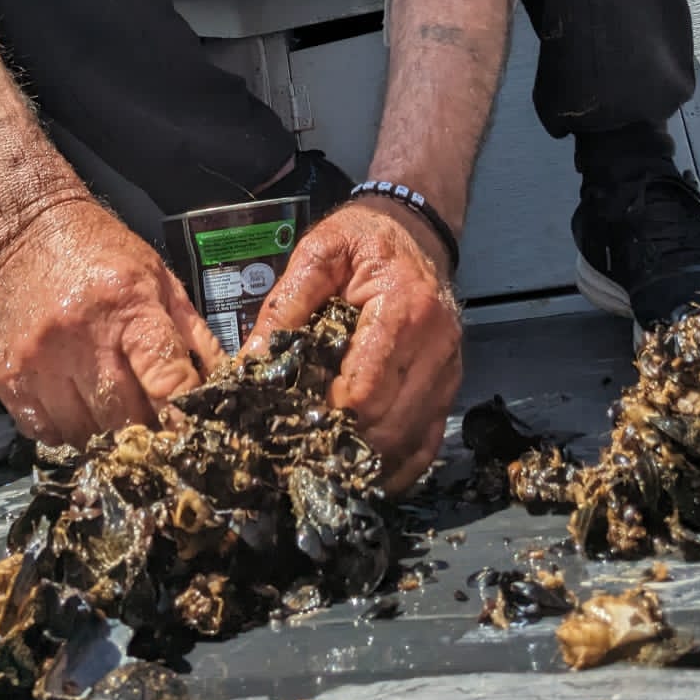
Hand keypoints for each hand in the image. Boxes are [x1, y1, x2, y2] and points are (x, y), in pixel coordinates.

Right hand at [0, 197, 224, 445]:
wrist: (31, 232)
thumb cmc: (104, 255)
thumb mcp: (162, 280)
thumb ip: (195, 336)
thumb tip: (222, 387)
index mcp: (128, 307)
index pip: (166, 381)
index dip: (184, 414)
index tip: (194, 430)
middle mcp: (80, 337)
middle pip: (126, 418)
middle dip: (148, 429)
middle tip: (157, 428)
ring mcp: (38, 362)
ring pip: (86, 435)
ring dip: (107, 434)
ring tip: (115, 412)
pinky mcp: (7, 379)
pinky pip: (47, 434)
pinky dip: (69, 431)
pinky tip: (79, 406)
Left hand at [243, 201, 461, 491]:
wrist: (413, 231)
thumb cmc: (363, 240)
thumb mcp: (319, 253)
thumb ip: (285, 303)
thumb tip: (250, 359)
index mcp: (404, 309)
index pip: (365, 390)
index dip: (325, 415)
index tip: (289, 423)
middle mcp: (436, 345)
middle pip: (388, 424)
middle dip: (341, 444)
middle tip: (298, 452)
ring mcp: (449, 370)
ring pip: (408, 442)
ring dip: (366, 460)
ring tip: (323, 464)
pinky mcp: (449, 385)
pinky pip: (427, 443)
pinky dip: (396, 465)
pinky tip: (362, 469)